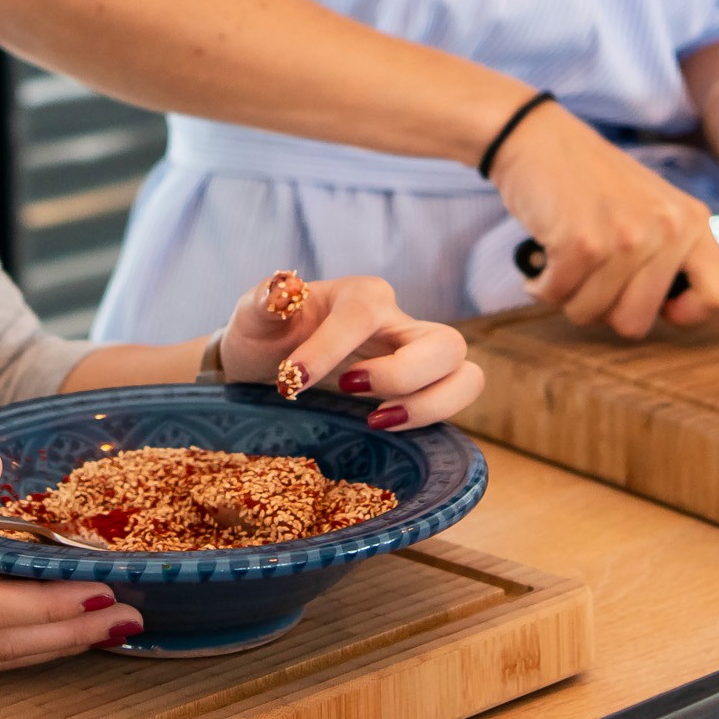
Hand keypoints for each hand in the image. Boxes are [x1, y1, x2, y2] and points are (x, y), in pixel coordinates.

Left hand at [217, 271, 483, 428]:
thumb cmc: (267, 336)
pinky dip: (432, 420)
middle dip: (403, 375)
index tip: (289, 379)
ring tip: (377, 421)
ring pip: (466, 375)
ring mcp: (416, 359)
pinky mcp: (418, 392)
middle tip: (350, 390)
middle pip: (445, 343)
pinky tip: (384, 430)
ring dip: (433, 404)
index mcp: (361, 296)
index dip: (331, 348)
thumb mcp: (253, 315)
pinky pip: (451, 402)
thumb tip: (284, 288)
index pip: (365, 314)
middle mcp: (399, 323)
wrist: (268, 365)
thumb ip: (266, 300)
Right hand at [489, 106, 718, 336]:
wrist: (538, 138)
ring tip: (568, 256)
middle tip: (592, 271)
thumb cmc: (593, 178)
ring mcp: (626, 238)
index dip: (688, 313)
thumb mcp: (658, 204)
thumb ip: (690, 247)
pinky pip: (557, 296)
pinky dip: (542, 284)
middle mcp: (667, 230)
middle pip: (635, 322)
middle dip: (603, 307)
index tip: (659, 302)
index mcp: (692, 222)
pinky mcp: (582, 243)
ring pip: (591, 313)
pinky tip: (545, 254)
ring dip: (568, 293)